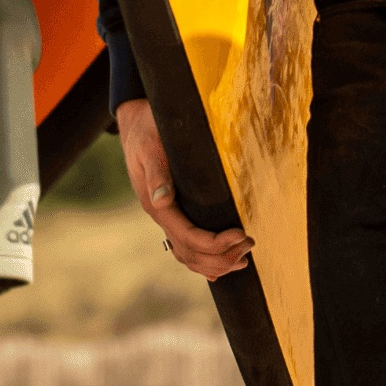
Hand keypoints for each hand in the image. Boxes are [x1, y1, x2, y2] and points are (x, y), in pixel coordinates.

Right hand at [117, 98, 252, 278]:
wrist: (136, 123)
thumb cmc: (147, 131)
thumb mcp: (150, 147)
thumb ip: (156, 174)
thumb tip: (162, 201)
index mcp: (155, 204)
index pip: (188, 237)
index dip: (216, 243)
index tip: (241, 233)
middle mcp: (159, 214)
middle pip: (191, 253)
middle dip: (222, 255)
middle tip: (249, 242)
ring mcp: (164, 216)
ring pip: (189, 256)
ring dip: (217, 262)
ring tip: (243, 255)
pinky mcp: (171, 213)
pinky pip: (186, 248)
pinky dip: (205, 261)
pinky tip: (223, 261)